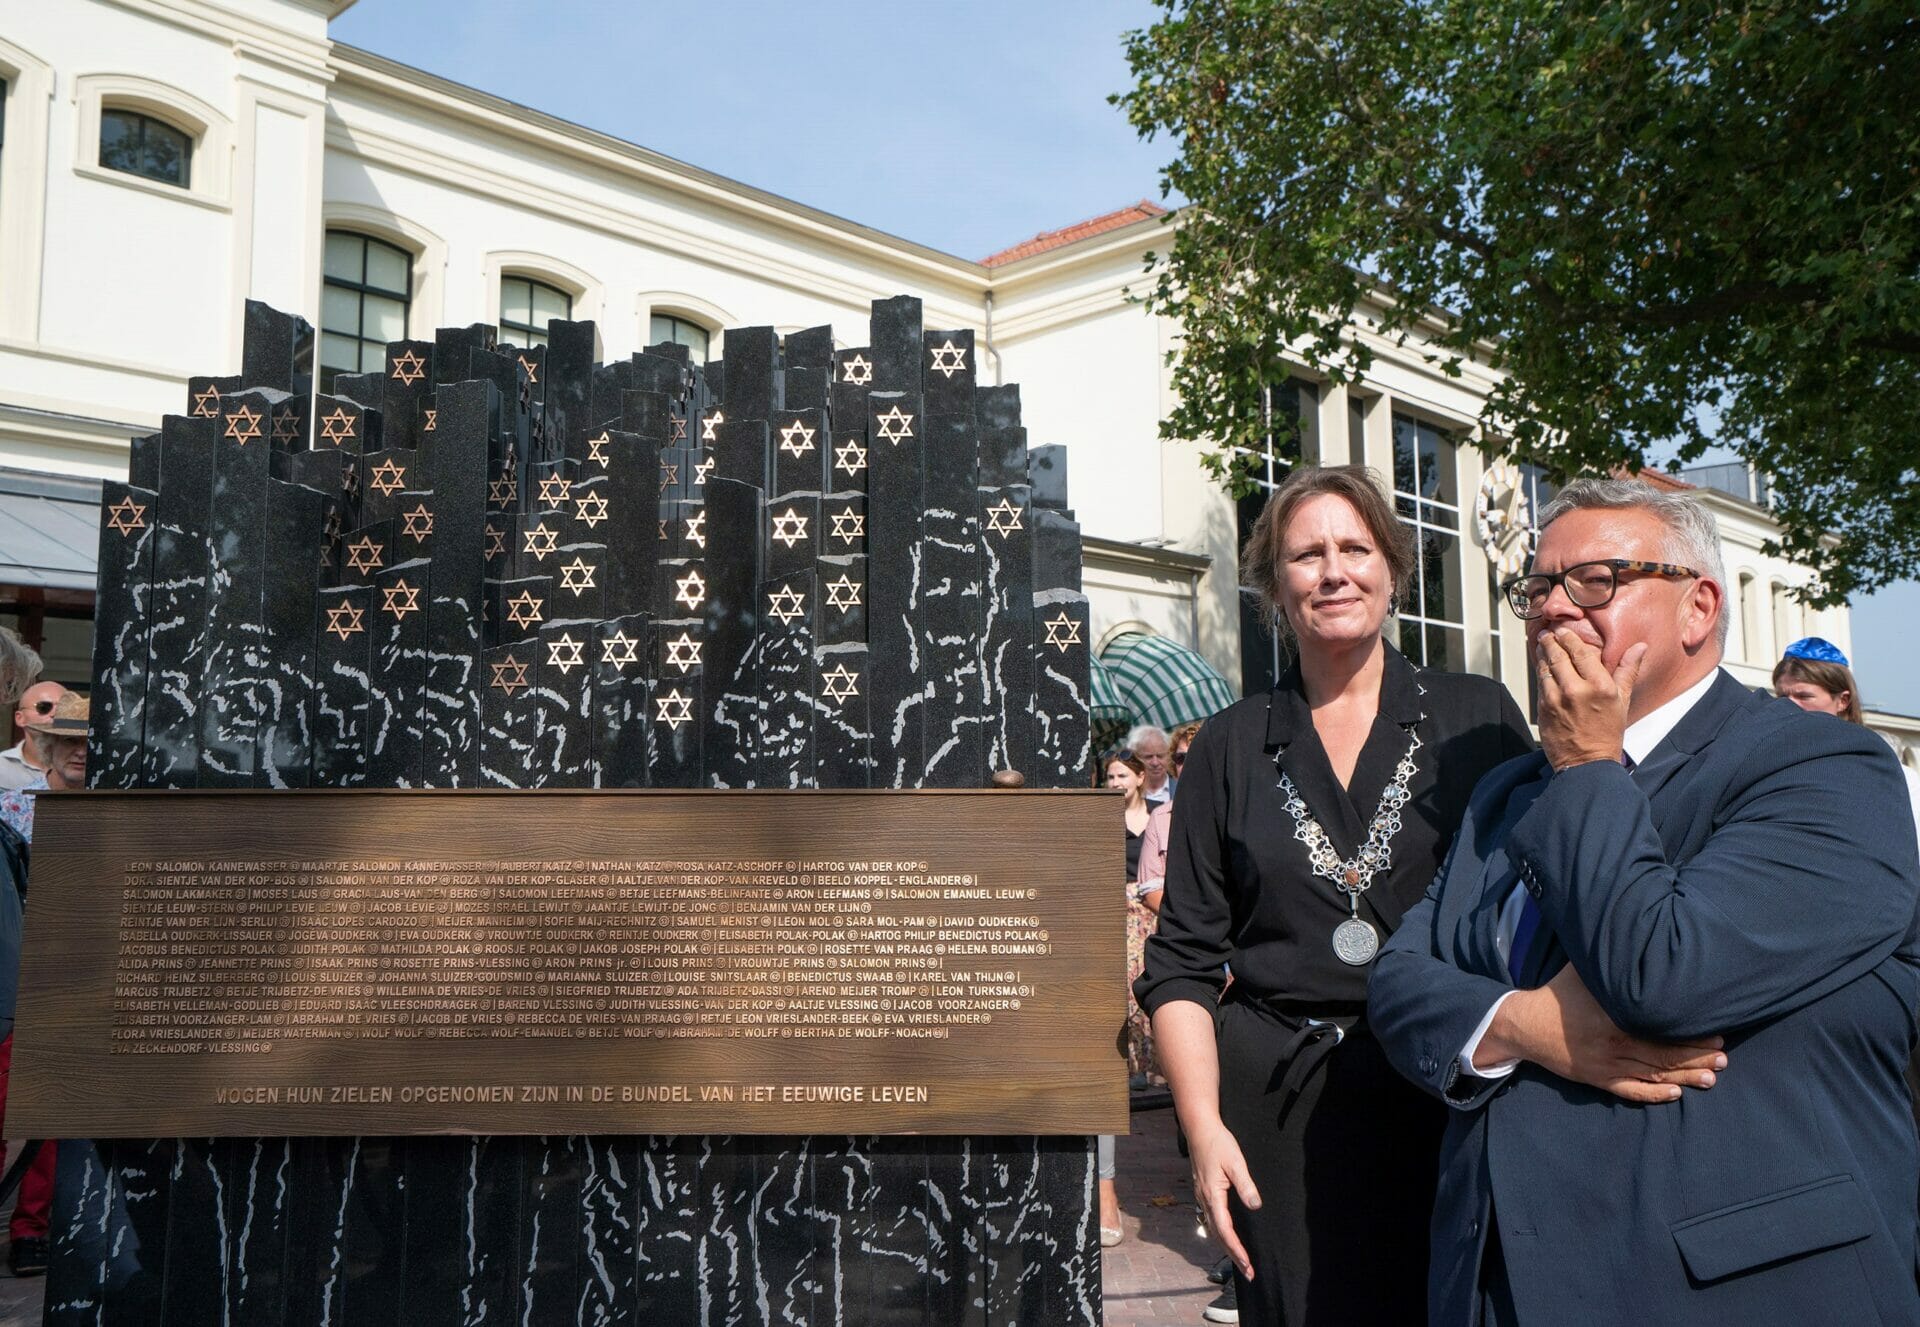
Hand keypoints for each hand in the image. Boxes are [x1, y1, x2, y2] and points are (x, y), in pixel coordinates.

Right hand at [1187, 1119, 1261, 1279]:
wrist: (1199, 1128)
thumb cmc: (1217, 1143)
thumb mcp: (1235, 1162)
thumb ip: (1245, 1184)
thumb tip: (1255, 1205)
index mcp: (1212, 1195)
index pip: (1225, 1230)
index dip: (1236, 1249)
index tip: (1247, 1264)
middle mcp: (1204, 1199)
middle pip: (1218, 1235)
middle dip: (1233, 1255)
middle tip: (1248, 1273)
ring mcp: (1202, 1196)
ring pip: (1214, 1229)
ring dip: (1227, 1247)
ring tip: (1240, 1262)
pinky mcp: (1204, 1192)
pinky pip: (1212, 1220)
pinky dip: (1221, 1234)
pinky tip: (1228, 1237)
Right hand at [1481, 965, 1725, 1102]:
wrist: (1525, 1025)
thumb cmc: (1558, 993)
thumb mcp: (1582, 970)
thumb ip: (1609, 960)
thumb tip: (1635, 933)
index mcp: (1615, 1018)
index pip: (1662, 1031)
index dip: (1690, 1036)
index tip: (1716, 1034)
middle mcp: (1614, 1045)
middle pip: (1664, 1057)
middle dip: (1697, 1058)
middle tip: (1722, 1058)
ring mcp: (1607, 1066)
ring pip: (1653, 1075)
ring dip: (1684, 1077)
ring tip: (1711, 1078)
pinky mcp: (1598, 1079)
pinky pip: (1631, 1090)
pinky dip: (1654, 1094)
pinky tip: (1675, 1093)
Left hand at [1535, 628, 1646, 769]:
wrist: (1587, 764)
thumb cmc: (1607, 733)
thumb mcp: (1622, 701)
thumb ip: (1627, 670)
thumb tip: (1640, 647)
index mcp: (1599, 686)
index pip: (1580, 652)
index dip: (1569, 638)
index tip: (1563, 630)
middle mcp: (1576, 690)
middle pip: (1558, 656)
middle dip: (1551, 641)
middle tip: (1547, 632)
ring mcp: (1556, 700)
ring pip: (1545, 668)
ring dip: (1542, 654)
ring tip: (1541, 644)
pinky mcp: (1543, 709)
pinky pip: (1540, 684)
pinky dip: (1540, 672)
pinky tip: (1540, 666)